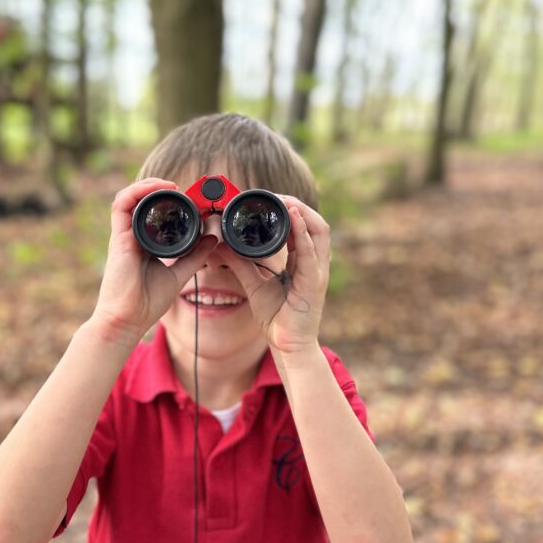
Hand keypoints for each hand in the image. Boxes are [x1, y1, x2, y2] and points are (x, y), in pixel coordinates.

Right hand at [90, 178, 218, 345]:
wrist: (127, 319)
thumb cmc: (146, 303)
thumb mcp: (178, 274)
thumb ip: (194, 256)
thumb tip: (212, 239)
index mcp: (145, 245)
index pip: (153, 215)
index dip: (168, 202)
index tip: (190, 200)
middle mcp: (133, 237)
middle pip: (140, 203)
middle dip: (158, 189)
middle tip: (182, 190)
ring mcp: (124, 236)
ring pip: (129, 198)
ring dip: (147, 186)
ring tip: (168, 185)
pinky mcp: (118, 238)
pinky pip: (122, 205)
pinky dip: (137, 192)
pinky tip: (155, 189)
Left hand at [224, 196, 330, 353]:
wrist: (287, 346)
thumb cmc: (277, 318)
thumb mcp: (255, 284)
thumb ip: (242, 264)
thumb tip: (223, 245)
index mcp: (303, 262)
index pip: (303, 227)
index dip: (290, 209)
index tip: (269, 198)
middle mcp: (314, 263)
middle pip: (316, 223)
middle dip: (297, 205)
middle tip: (275, 195)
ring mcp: (317, 272)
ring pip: (319, 232)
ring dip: (303, 212)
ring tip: (285, 200)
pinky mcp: (313, 283)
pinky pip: (311, 253)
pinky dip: (303, 233)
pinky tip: (294, 219)